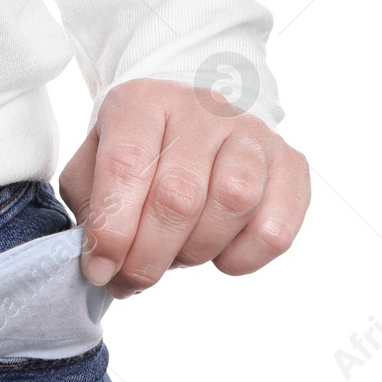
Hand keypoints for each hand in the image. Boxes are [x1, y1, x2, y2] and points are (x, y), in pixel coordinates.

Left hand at [59, 78, 309, 298]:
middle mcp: (202, 108)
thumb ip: (92, 211)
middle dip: (148, 255)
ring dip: (196, 252)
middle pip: (179, 195)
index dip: (112, 230)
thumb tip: (104, 266)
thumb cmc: (134, 155)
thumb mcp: (91, 168)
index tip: (101, 270)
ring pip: (233, 204)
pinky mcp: (290, 163)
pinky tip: (219, 254)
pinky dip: (243, 257)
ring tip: (175, 257)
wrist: (189, 122)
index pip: (126, 165)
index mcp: (142, 102)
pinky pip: (276, 228)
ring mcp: (252, 133)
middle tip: (132, 278)